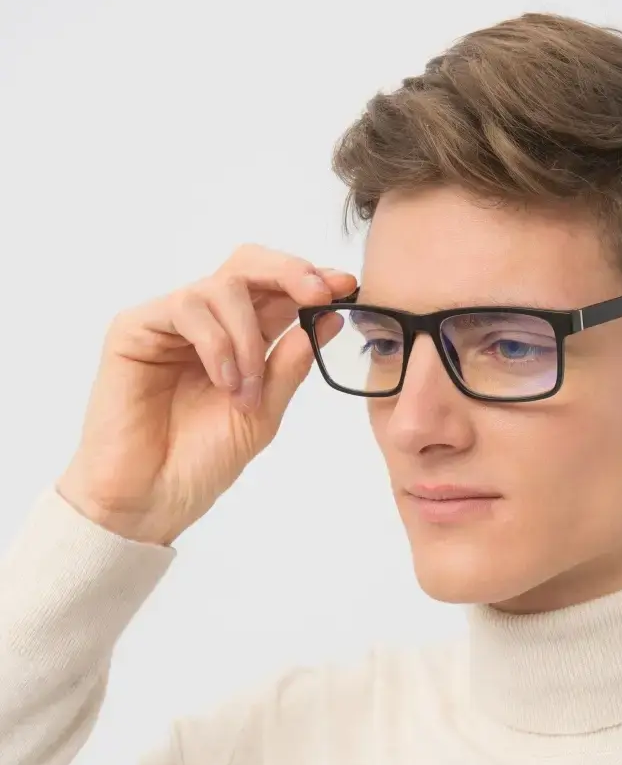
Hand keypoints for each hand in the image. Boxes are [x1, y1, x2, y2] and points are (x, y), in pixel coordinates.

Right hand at [56, 243, 354, 545]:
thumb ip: (290, 365)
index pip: (276, 292)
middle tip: (317, 294)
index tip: (344, 286)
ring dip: (248, 338)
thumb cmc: (201, 461)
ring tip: (246, 391)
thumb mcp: (263, 413)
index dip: (311, 280)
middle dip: (289, 273)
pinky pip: (186, 308)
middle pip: (247, 266)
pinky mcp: (134, 328)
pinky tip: (223, 382)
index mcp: (239, 341)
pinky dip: (217, 344)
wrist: (152, 498)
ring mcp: (168, 323)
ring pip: (222, 287)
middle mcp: (205, 324)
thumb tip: (327, 318)